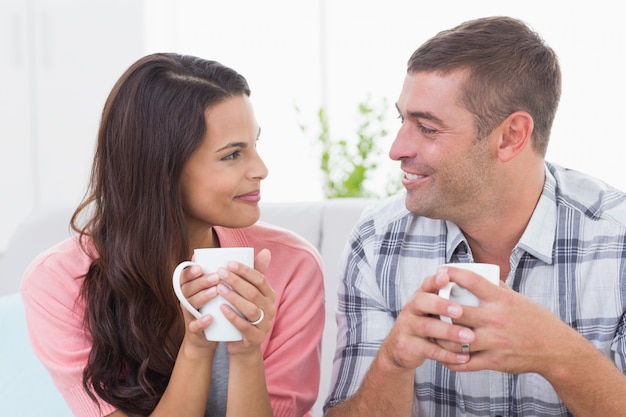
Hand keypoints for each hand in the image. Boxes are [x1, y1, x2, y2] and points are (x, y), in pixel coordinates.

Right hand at [177, 263, 220, 349]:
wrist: (207, 337)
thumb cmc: (211, 308)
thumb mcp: (209, 290)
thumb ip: (210, 274)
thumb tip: (203, 254)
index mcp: (188, 289)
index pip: (183, 278)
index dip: (189, 272)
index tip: (200, 267)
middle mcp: (185, 301)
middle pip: (188, 289)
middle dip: (201, 282)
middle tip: (217, 277)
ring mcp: (189, 316)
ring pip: (190, 305)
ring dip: (202, 297)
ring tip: (215, 292)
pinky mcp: (194, 331)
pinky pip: (195, 326)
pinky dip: (201, 322)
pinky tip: (210, 317)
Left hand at [212, 248, 275, 353]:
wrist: (243, 345)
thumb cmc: (244, 314)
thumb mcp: (251, 295)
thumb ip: (255, 274)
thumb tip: (265, 251)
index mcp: (270, 295)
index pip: (260, 279)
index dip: (245, 270)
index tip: (228, 262)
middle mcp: (270, 309)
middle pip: (254, 292)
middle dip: (236, 281)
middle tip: (220, 273)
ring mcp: (264, 324)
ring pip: (251, 309)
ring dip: (234, 297)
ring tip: (219, 289)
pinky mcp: (255, 338)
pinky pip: (245, 327)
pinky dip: (233, 316)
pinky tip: (221, 308)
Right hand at [378, 269, 474, 371]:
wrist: (402, 348)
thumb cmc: (427, 323)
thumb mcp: (432, 308)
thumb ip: (450, 297)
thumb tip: (488, 286)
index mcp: (420, 296)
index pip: (426, 283)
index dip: (435, 280)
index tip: (446, 277)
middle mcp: (411, 308)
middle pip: (422, 301)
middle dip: (441, 305)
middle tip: (460, 311)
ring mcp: (407, 327)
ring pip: (427, 327)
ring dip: (448, 332)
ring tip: (469, 337)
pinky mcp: (409, 346)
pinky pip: (429, 350)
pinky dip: (448, 354)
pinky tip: (464, 356)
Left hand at [437, 266, 581, 375]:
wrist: (556, 349)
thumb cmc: (536, 320)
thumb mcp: (517, 299)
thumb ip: (497, 287)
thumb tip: (480, 274)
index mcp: (502, 299)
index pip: (472, 280)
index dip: (452, 273)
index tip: (440, 270)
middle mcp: (496, 318)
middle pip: (457, 311)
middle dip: (439, 308)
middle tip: (427, 305)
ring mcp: (495, 341)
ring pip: (456, 338)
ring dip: (441, 336)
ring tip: (431, 332)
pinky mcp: (495, 361)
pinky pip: (465, 362)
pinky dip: (451, 360)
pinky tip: (444, 356)